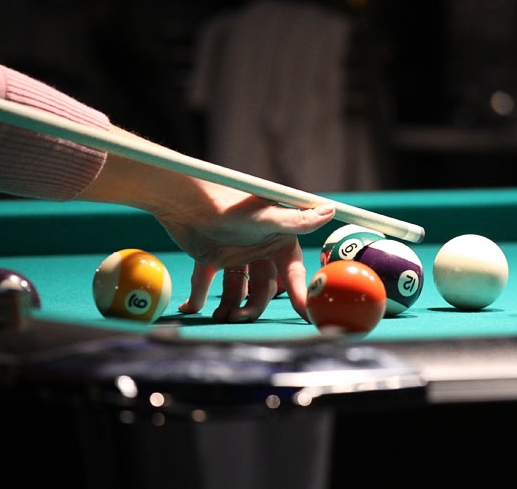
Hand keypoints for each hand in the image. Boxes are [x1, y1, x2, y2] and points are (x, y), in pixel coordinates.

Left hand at [152, 181, 334, 321]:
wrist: (185, 200)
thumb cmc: (229, 206)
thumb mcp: (267, 216)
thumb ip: (298, 220)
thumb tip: (331, 211)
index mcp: (276, 238)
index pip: (292, 271)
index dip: (298, 292)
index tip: (304, 314)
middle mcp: (257, 248)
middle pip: (262, 286)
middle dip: (252, 305)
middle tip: (238, 317)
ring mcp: (234, 254)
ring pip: (237, 288)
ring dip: (229, 305)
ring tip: (220, 317)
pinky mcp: (210, 258)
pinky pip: (206, 282)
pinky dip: (198, 297)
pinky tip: (190, 308)